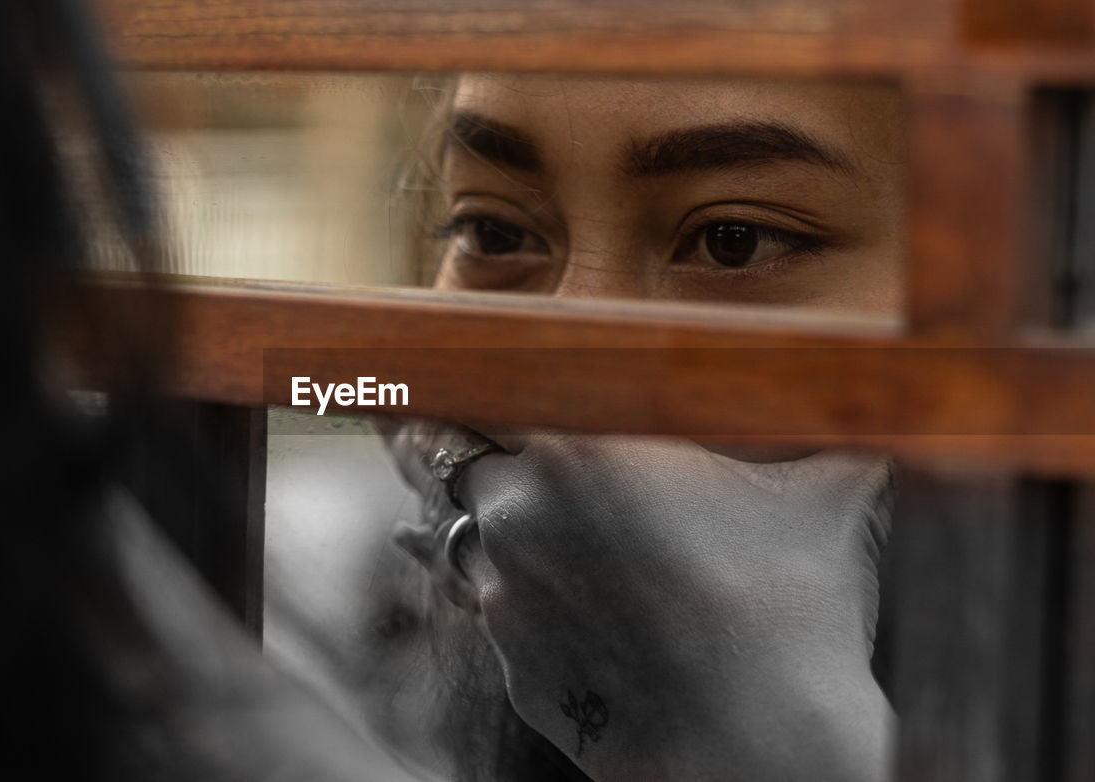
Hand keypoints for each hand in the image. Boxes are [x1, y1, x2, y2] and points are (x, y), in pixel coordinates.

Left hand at [456, 434, 893, 780]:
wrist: (767, 742)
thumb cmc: (795, 606)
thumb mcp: (824, 489)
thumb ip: (818, 424)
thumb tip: (879, 391)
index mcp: (573, 447)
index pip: (500, 401)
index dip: (523, 413)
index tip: (551, 428)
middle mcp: (516, 515)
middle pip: (484, 476)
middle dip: (520, 481)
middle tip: (584, 502)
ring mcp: (504, 595)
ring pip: (486, 551)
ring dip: (524, 550)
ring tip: (604, 573)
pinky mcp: (510, 666)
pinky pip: (509, 623)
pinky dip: (540, 618)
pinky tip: (606, 630)